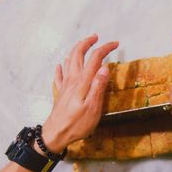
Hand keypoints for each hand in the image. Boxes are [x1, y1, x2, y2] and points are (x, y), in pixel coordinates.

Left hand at [37, 34, 118, 153]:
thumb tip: (105, 68)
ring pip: (69, 61)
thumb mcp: (93, 108)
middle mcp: (73, 79)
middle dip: (87, 43)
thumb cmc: (77, 124)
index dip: (105, 48)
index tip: (115, 44)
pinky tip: (61, 65)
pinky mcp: (60, 93)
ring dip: (76, 50)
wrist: (56, 134)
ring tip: (83, 45)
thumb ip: (98, 87)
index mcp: (83, 82)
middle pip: (78, 54)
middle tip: (96, 37)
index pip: (95, 58)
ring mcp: (65, 85)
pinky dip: (61, 67)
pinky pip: (59, 75)